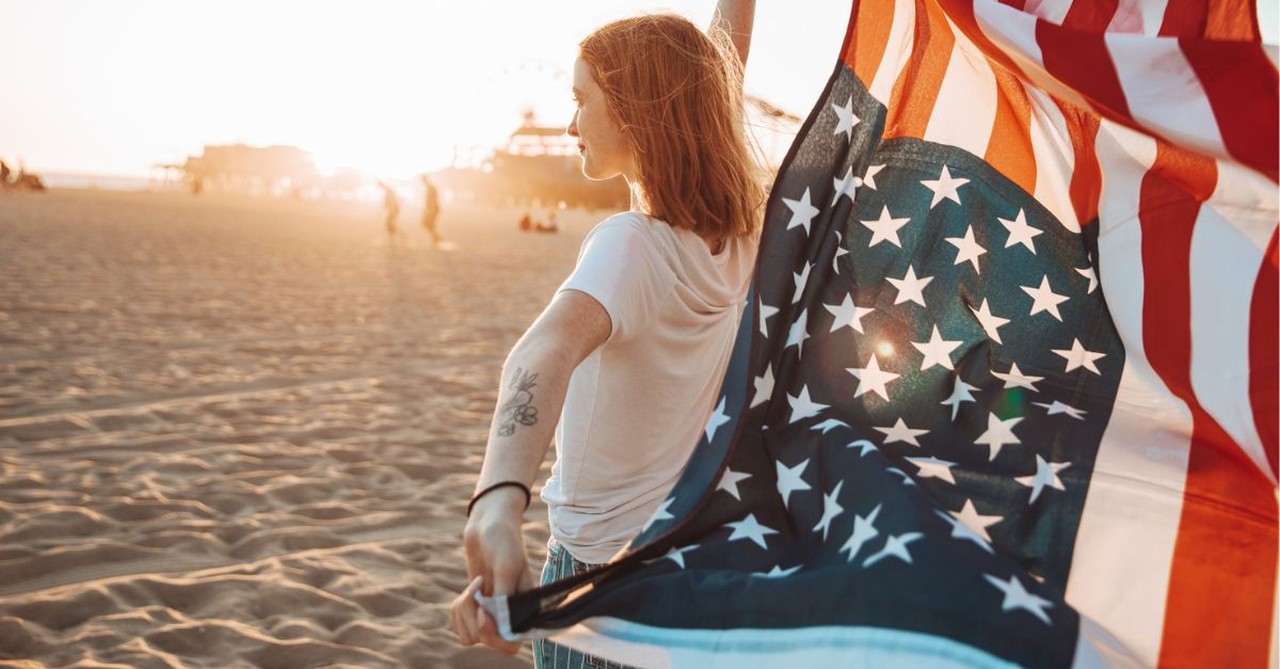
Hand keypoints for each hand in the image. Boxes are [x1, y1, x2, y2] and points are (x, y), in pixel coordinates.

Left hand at [450, 489, 534, 653]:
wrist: (489, 523)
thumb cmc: (504, 540)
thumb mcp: (507, 566)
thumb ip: (503, 598)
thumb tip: (495, 626)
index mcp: (525, 609)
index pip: (511, 643)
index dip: (494, 636)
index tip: (482, 613)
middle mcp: (509, 615)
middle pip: (487, 641)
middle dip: (474, 619)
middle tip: (475, 591)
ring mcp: (490, 612)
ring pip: (470, 636)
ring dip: (463, 613)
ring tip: (472, 587)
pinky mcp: (475, 607)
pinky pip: (460, 624)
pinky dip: (457, 610)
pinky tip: (467, 590)